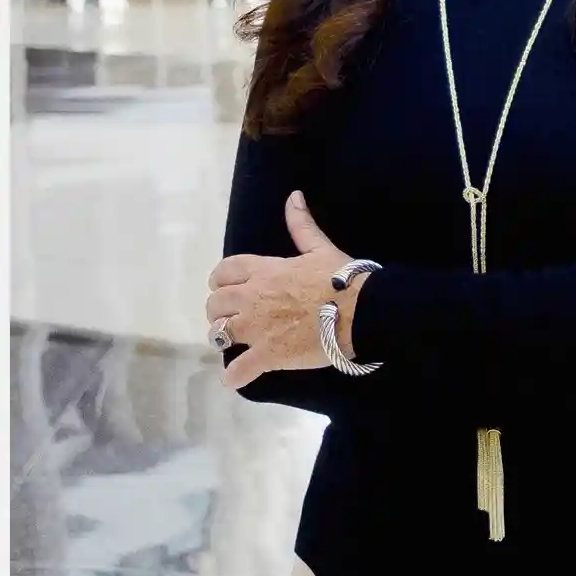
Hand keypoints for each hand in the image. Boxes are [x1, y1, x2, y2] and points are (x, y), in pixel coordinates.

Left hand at [206, 193, 359, 390]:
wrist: (360, 311)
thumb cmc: (341, 278)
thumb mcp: (319, 247)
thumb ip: (301, 225)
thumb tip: (293, 196)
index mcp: (262, 271)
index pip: (223, 272)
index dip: (219, 281)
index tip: (223, 288)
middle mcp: (251, 298)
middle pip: (215, 304)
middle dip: (218, 311)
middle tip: (229, 318)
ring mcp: (256, 328)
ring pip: (219, 333)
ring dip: (222, 338)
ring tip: (231, 344)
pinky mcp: (268, 355)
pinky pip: (239, 370)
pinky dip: (234, 377)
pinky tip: (234, 380)